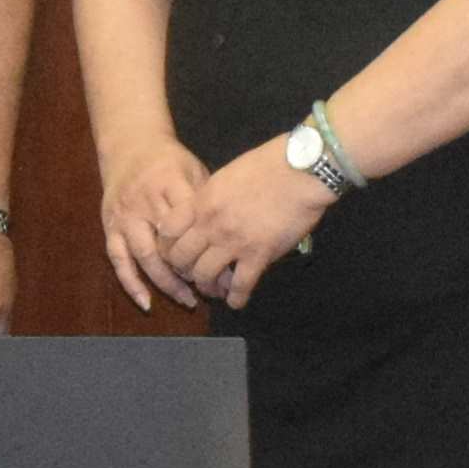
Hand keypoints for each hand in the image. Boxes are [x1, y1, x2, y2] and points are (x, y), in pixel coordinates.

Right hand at [101, 143, 218, 312]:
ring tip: (187, 299)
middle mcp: (144, 201)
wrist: (130, 146)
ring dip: (165, 282)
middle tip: (212, 289)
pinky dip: (131, 283)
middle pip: (167, 242)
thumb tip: (231, 241)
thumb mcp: (194, 171)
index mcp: (169, 183)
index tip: (228, 265)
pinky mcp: (109, 226)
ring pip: (144, 255)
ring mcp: (124, 216)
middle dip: (189, 270)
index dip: (208, 246)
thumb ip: (205, 203)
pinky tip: (146, 303)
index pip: (189, 221)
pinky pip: (118, 260)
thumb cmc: (170, 162)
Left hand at [157, 138, 335, 311]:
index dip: (168, 245)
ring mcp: (233, 242)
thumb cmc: (268, 165)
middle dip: (184, 270)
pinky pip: (240, 285)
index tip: (177, 251)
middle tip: (194, 273)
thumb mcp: (226, 175)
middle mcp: (211, 224)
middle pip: (181, 258)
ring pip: (205, 276)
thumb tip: (205, 211)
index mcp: (202, 201)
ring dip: (207, 287)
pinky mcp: (258, 255)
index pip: (168, 231)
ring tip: (215, 289)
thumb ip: (211, 197)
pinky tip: (236, 302)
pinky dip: (236, 298)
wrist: (300, 171)